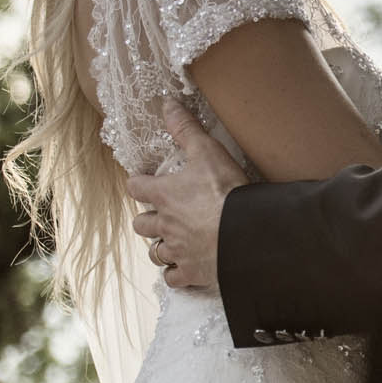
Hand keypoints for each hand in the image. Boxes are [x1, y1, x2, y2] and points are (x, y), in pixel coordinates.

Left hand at [126, 98, 247, 288]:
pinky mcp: (191, 272)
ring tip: (173, 241)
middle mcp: (164, 225)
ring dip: (160, 246)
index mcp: (164, 195)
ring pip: (154, 253)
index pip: (136, 187)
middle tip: (162, 214)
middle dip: (148, 219)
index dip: (138, 183)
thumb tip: (167, 104)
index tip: (143, 182)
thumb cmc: (225, 191)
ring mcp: (176, 251)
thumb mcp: (207, 152)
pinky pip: (173, 278)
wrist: (245, 234)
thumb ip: (186, 129)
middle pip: (141, 224)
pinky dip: (176, 273)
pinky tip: (185, 267)